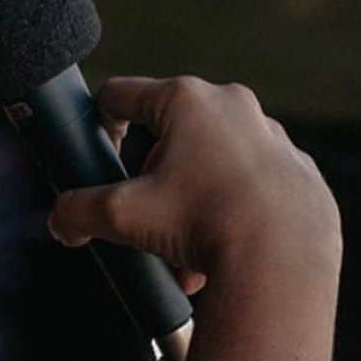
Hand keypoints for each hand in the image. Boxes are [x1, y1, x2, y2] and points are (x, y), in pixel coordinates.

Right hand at [49, 75, 340, 282]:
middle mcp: (231, 104)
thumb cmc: (203, 224)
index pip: (120, 94)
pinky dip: (235, 207)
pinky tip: (228, 245)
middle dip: (153, 174)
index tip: (101, 155)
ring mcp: (272, 135)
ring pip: (214, 158)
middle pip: (169, 130)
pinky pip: (255, 181)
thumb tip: (60, 222)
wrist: (285, 266)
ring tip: (186, 246)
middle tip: (148, 213)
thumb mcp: (124, 215)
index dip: (100, 122)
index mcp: (185, 99)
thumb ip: (79, 211)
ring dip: (193, 195)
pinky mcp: (301, 170)